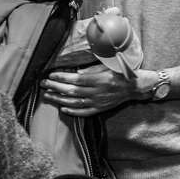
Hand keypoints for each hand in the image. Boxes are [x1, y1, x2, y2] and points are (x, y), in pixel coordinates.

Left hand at [41, 65, 155, 115]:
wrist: (135, 86)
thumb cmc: (122, 73)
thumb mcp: (108, 66)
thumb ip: (92, 69)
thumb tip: (76, 71)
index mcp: (99, 79)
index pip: (75, 79)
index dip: (62, 77)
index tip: (51, 75)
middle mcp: (97, 92)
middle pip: (72, 90)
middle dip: (56, 87)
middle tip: (44, 84)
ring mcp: (98, 102)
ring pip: (74, 102)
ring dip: (59, 99)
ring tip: (48, 95)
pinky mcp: (100, 108)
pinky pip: (84, 112)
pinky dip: (73, 111)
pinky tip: (63, 108)